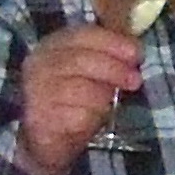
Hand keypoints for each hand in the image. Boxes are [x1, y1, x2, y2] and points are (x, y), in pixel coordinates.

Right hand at [9, 23, 145, 174]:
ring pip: (83, 89)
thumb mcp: (90, 71)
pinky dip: (92, 118)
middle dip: (114, 69)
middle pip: (81, 61)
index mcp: (52, 46)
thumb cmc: (73, 99)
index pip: (82, 35)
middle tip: (135, 80)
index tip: (137, 53)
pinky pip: (79, 115)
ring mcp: (37, 91)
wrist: (46, 138)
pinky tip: (91, 120)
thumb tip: (135, 47)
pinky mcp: (40, 118)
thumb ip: (107, 54)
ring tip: (106, 105)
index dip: (112, 42)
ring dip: (103, 98)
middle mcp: (39, 65)